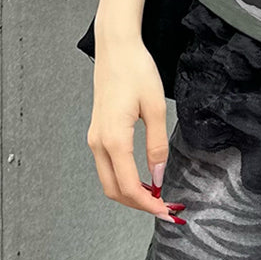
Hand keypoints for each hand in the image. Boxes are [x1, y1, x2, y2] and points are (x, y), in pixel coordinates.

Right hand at [86, 32, 184, 223]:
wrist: (116, 48)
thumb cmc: (136, 71)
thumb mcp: (155, 108)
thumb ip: (157, 146)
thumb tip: (158, 176)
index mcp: (114, 138)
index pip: (128, 186)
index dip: (147, 204)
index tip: (166, 211)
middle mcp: (98, 142)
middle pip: (113, 190)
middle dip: (137, 204)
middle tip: (163, 208)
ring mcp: (94, 138)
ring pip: (108, 180)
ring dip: (129, 193)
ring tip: (155, 195)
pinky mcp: (97, 133)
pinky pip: (107, 166)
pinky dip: (123, 179)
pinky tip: (142, 178)